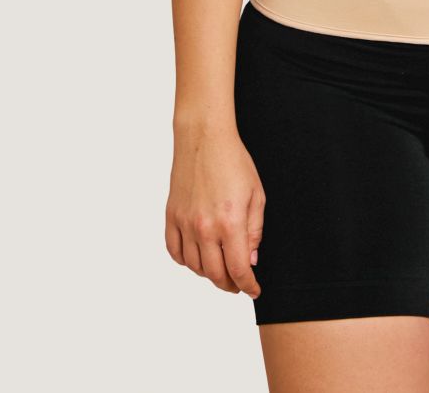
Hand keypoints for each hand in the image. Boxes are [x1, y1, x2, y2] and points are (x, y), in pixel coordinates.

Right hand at [165, 125, 264, 300]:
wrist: (204, 138)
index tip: (253, 290)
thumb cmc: (234, 162)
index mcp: (230, 222)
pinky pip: (175, 252)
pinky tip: (197, 258)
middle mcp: (204, 227)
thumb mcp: (256, 195)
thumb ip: (254, 231)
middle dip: (229, 284)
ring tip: (220, 270)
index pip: (238, 269)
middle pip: (215, 274)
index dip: (247, 285)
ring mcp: (185, 223)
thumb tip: (250, 260)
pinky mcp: (171, 217)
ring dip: (209, 275)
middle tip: (238, 283)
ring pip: (194, 267)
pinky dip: (186, 261)